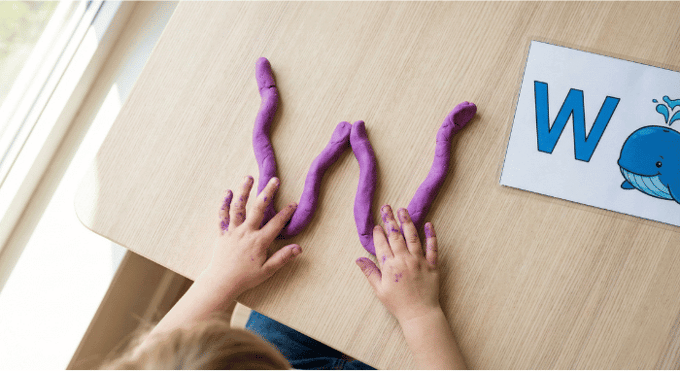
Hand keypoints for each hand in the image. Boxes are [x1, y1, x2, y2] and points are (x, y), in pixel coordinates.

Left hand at [203, 175, 300, 296]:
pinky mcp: (223, 233)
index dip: (286, 213)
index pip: (276, 223)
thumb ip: (282, 258)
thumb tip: (299, 248)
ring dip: (244, 191)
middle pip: (258, 208)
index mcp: (259, 241)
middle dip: (267, 192)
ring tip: (249, 177)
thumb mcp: (267, 270)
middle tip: (274, 180)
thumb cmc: (245, 278)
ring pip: (238, 207)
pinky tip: (228, 192)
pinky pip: (222, 215)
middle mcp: (246, 232)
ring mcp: (233, 231)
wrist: (221, 282)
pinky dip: (224, 203)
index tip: (294, 203)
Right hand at [355, 205, 439, 323]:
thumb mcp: (379, 290)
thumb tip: (358, 259)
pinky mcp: (432, 264)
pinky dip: (431, 235)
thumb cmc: (398, 304)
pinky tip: (429, 224)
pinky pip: (433, 247)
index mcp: (390, 266)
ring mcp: (419, 261)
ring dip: (407, 222)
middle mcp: (404, 260)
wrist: (419, 313)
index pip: (382, 244)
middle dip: (390, 220)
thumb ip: (370, 272)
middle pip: (395, 236)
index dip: (378, 233)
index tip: (377, 224)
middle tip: (386, 207)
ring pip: (412, 237)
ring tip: (403, 210)